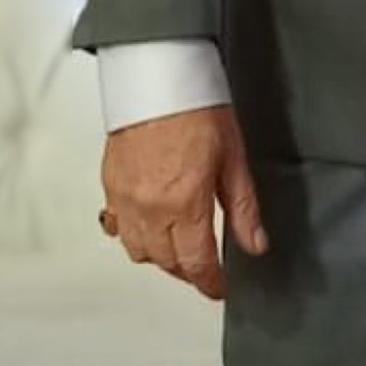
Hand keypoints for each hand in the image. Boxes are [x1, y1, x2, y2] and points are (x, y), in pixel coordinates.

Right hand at [100, 104, 267, 300]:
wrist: (157, 77)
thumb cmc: (197, 109)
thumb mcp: (233, 160)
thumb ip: (243, 209)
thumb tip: (255, 244)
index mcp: (184, 204)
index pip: (196, 263)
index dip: (209, 282)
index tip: (218, 288)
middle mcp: (149, 208)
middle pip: (165, 262)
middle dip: (187, 271)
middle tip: (204, 267)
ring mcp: (125, 199)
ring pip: (137, 250)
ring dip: (159, 256)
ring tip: (179, 247)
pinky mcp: (110, 185)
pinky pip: (115, 226)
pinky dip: (132, 234)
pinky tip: (148, 224)